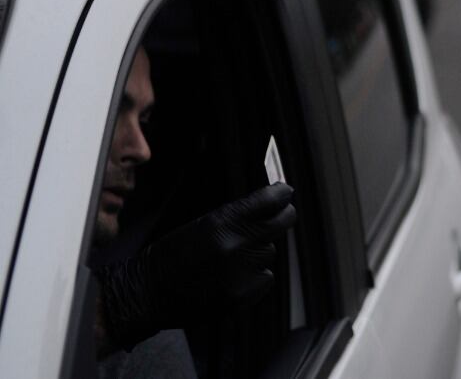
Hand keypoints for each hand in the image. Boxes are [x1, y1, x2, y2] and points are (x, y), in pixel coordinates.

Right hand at [94, 183, 296, 348]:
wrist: (147, 294)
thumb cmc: (171, 256)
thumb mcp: (202, 224)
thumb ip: (236, 216)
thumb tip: (270, 204)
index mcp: (222, 222)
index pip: (270, 200)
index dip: (281, 194)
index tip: (285, 193)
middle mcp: (235, 244)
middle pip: (283, 222)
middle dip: (282, 216)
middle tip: (279, 216)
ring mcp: (241, 271)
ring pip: (270, 252)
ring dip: (258, 253)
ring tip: (231, 260)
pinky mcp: (242, 295)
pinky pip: (265, 277)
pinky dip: (255, 277)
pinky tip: (232, 278)